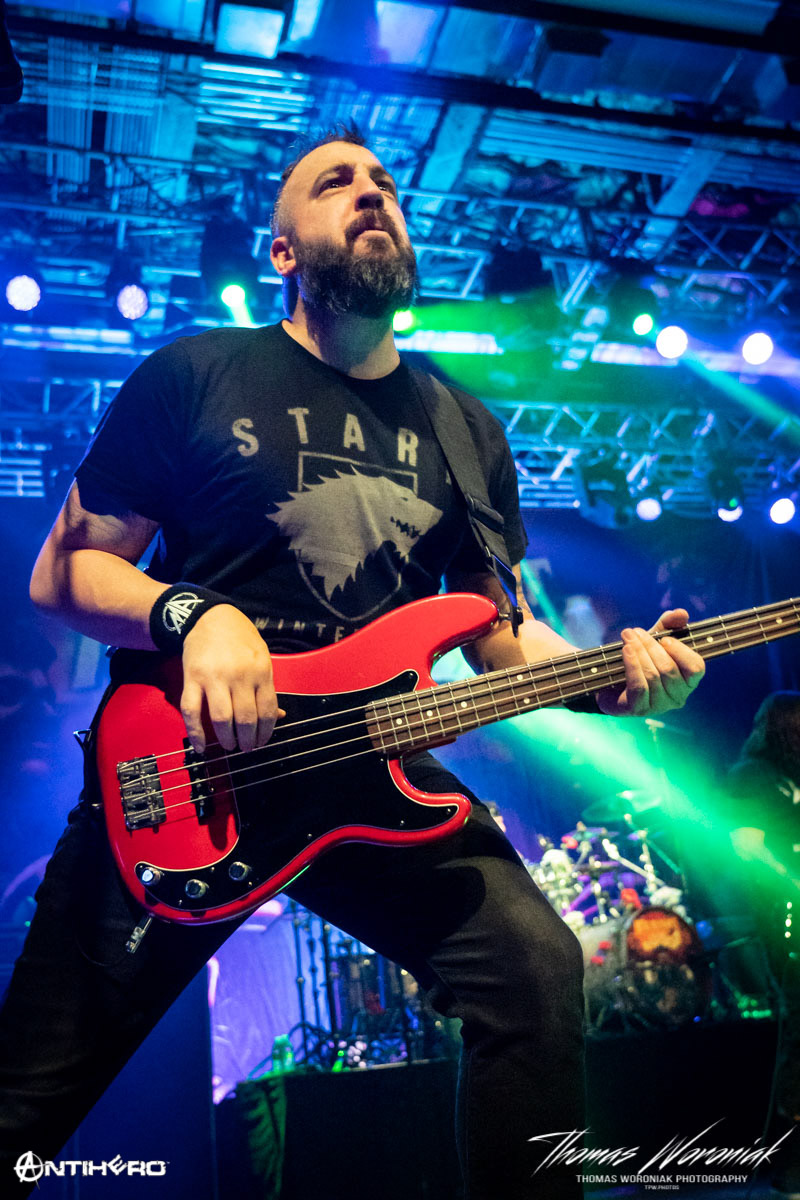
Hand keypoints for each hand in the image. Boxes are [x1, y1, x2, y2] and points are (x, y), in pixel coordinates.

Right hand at [179, 604, 284, 753]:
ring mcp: (214, 677)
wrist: (210, 616)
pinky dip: (195, 732)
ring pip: (221, 718)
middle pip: (245, 718)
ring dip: (226, 739)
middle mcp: (239, 675)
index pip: (267, 710)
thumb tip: (279, 716)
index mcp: (260, 670)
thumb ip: (268, 687)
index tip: (262, 741)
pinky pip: (192, 711)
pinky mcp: (192, 678)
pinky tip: (201, 746)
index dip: (266, 732)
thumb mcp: (262, 657)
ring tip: (230, 746)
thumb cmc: (240, 638)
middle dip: (247, 740)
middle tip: (246, 748)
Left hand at [596, 608, 704, 716]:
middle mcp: (677, 697)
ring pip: (653, 676)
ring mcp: (659, 706)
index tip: (664, 638)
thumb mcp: (654, 639)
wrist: (610, 680)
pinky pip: (639, 686)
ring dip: (639, 652)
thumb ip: (669, 625)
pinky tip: (625, 650)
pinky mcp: (639, 709)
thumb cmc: (640, 660)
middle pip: (669, 668)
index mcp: (688, 681)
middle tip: (636, 632)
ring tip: (627, 637)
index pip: (696, 667)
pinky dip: (632, 665)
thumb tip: (681, 613)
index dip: (681, 651)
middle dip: (651, 646)